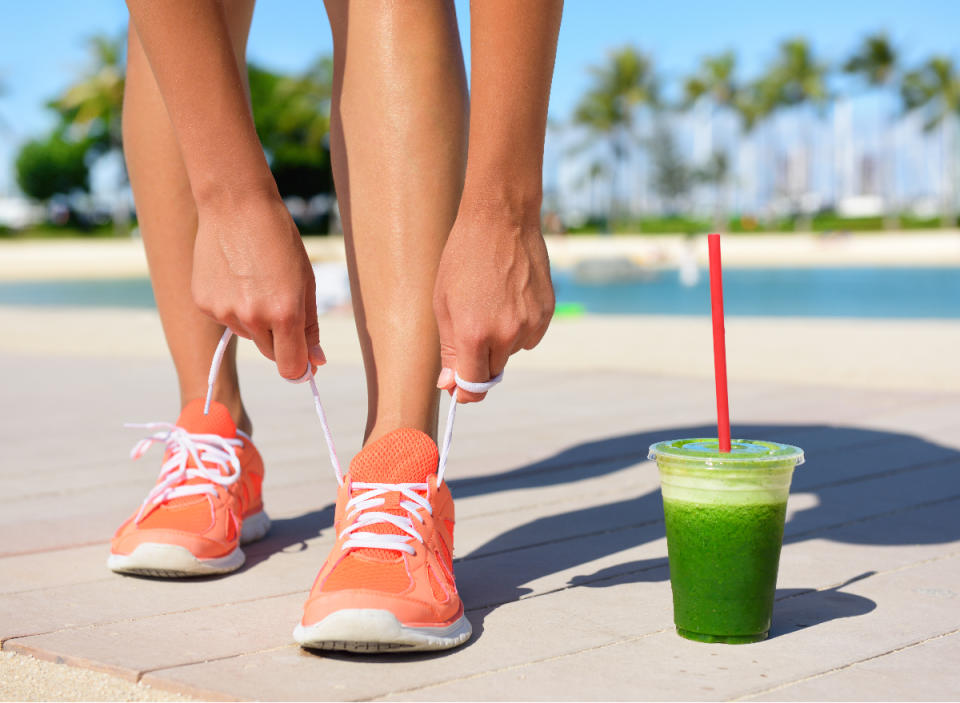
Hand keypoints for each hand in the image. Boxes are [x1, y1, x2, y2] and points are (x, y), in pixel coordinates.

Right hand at [192, 192, 324, 379]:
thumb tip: (316, 362)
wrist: (235, 206)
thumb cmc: (279, 241)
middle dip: (281, 340)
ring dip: (256, 320)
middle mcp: (253, 317)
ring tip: (256, 281)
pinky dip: (233, 307)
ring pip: (249, 335)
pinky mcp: (203, 303)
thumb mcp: (306, 281)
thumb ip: (311, 326)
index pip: (290, 367)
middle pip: (271, 354)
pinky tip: (235, 278)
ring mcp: (224, 312)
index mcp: (285, 312)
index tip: (305, 363)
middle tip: (282, 304)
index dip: (300, 368)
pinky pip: (226, 320)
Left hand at [433, 203, 553, 402]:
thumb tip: (451, 385)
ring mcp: (531, 324)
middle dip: (480, 361)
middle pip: (492, 371)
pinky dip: (519, 326)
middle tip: (471, 328)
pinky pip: (530, 336)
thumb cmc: (463, 259)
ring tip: (491, 302)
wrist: (501, 220)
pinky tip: (510, 298)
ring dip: (500, 341)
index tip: (458, 388)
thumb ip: (449, 349)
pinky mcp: (547, 313)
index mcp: (474, 335)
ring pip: (512, 353)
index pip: (473, 385)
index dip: (464, 390)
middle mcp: (506, 335)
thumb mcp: (444, 304)